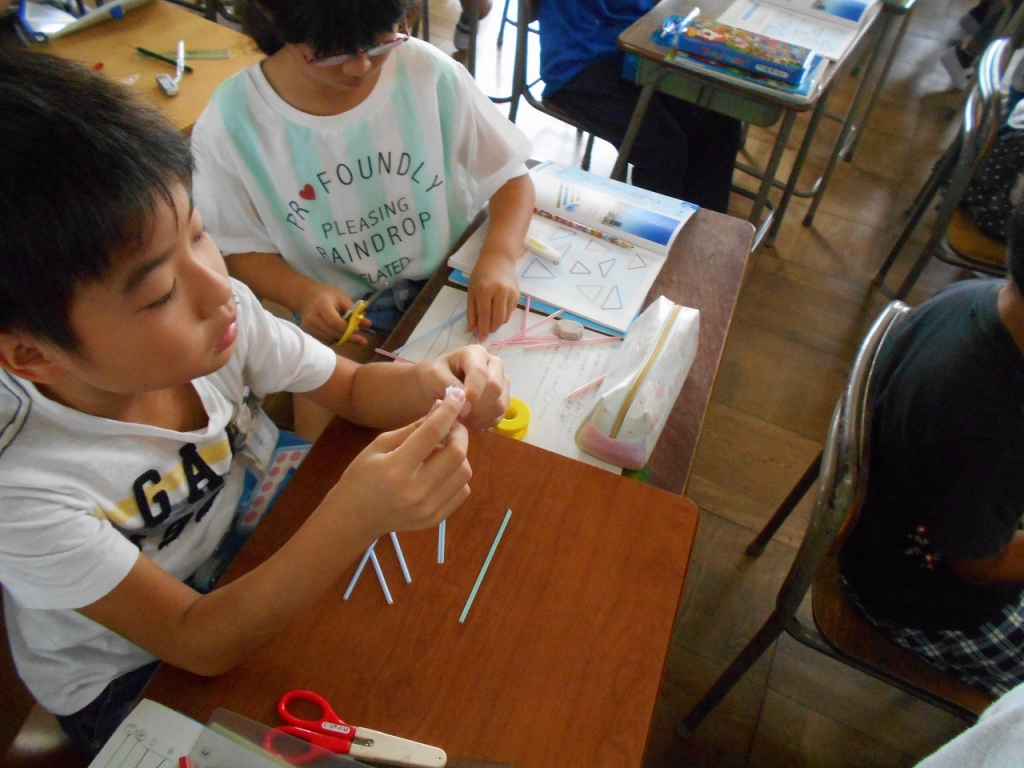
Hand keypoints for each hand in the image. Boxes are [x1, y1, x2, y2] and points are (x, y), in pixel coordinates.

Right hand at [297, 282, 368, 344]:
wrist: (307, 296)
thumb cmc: (328, 295)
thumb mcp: (342, 299)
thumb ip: (354, 312)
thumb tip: (368, 324)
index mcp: (321, 305)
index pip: (335, 322)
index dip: (348, 329)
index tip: (359, 331)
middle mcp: (312, 317)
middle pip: (333, 333)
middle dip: (349, 337)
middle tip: (362, 340)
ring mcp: (308, 326)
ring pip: (329, 339)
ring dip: (342, 339)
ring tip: (349, 334)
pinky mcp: (307, 332)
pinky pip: (324, 341)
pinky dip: (334, 339)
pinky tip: (338, 333)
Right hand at [333, 388, 471, 540]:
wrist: (354, 518)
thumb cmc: (362, 476)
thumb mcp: (379, 445)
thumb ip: (412, 428)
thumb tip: (440, 407)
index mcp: (396, 468)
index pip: (432, 433)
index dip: (448, 410)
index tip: (457, 395)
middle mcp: (416, 490)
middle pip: (456, 453)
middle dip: (459, 432)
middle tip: (451, 425)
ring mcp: (428, 508)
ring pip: (464, 472)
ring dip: (459, 454)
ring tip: (442, 450)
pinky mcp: (436, 518)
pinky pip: (462, 491)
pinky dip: (457, 475)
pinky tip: (442, 470)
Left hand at [417, 345, 509, 429]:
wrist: (438, 385)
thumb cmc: (436, 376)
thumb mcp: (434, 375)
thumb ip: (447, 383)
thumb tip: (463, 396)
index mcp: (477, 354)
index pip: (481, 374)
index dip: (472, 394)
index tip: (459, 410)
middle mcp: (494, 365)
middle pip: (495, 388)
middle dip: (477, 407)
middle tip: (460, 415)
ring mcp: (502, 382)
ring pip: (500, 404)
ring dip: (480, 417)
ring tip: (462, 418)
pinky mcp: (503, 398)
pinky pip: (500, 415)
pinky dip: (484, 422)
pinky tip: (470, 421)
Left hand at [466, 254, 518, 340]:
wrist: (499, 259)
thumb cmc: (481, 273)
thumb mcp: (472, 290)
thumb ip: (471, 311)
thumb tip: (471, 329)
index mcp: (485, 290)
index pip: (484, 315)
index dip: (482, 329)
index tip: (480, 339)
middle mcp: (500, 292)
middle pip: (497, 319)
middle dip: (491, 328)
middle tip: (486, 331)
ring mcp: (511, 294)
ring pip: (505, 318)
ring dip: (497, 323)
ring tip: (490, 319)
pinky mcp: (517, 295)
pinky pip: (510, 312)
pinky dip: (503, 315)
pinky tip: (498, 309)